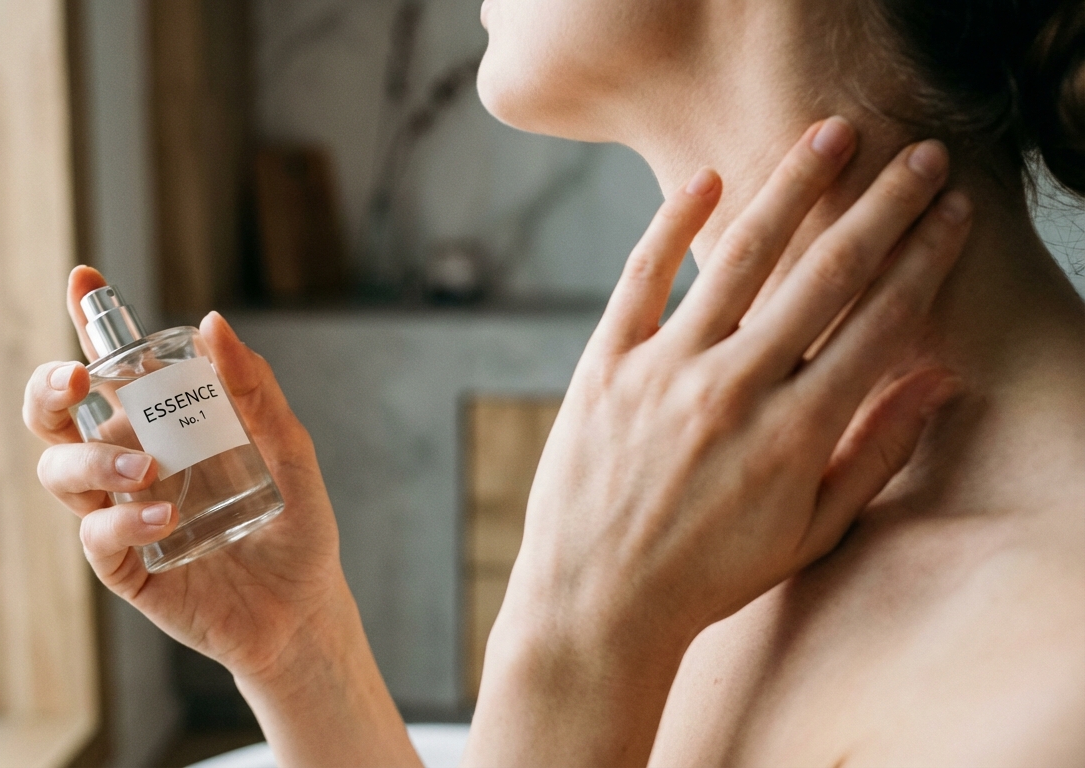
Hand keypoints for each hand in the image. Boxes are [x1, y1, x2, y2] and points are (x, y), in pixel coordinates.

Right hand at [23, 267, 343, 680]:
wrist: (305, 608)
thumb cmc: (294, 523)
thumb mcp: (288, 447)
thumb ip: (255, 389)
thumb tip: (213, 324)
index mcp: (161, 426)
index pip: (113, 371)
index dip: (88, 321)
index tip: (83, 280)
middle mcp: (128, 464)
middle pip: (54, 418)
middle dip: (47, 390)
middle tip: (76, 380)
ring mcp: (121, 515)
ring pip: (60, 473)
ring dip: (93, 460)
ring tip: (147, 467)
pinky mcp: (125, 567)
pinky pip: (97, 535)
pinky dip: (122, 519)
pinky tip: (164, 516)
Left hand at [468, 119, 969, 765]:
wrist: (598, 600)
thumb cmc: (711, 573)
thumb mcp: (809, 530)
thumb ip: (874, 452)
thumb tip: (939, 382)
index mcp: (797, 432)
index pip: (881, 323)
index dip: (926, 261)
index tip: (955, 215)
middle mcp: (735, 388)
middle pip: (825, 275)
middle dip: (885, 208)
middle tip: (922, 156)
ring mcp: (665, 370)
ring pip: (740, 257)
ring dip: (794, 189)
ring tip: (833, 135)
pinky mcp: (604, 364)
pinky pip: (641, 277)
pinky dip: (672, 225)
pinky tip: (708, 181)